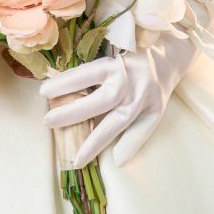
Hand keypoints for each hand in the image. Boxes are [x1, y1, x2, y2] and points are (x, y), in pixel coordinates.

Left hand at [38, 27, 199, 166]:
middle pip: (98, 102)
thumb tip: (54, 76)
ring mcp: (143, 99)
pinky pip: (141, 132)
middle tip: (47, 121)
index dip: (63, 83)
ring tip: (76, 159)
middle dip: (71, 113)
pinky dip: (129, 147)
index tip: (42, 93)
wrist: (171, 55)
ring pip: (117, 123)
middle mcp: (129, 82)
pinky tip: (115, 161)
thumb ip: (89, 66)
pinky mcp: (156, 111)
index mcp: (115, 63)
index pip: (85, 75)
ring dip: (95, 142)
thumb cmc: (132, 53)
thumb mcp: (110, 52)